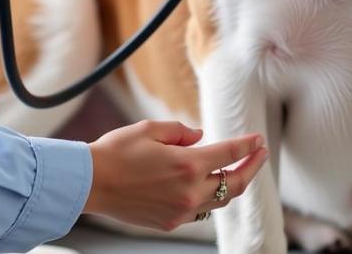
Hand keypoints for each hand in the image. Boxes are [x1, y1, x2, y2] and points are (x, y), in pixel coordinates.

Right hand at [83, 120, 268, 231]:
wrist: (91, 183)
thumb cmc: (117, 151)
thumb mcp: (150, 128)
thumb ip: (181, 132)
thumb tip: (200, 137)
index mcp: (187, 165)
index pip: (228, 154)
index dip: (247, 146)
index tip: (258, 139)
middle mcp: (189, 192)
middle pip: (233, 183)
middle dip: (251, 168)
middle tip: (260, 155)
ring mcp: (180, 211)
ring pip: (220, 201)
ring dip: (232, 184)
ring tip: (238, 170)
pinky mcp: (169, 222)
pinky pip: (200, 211)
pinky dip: (209, 198)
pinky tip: (207, 185)